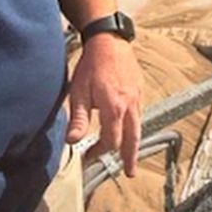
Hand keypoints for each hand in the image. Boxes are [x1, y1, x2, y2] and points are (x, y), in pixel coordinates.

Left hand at [65, 34, 143, 174]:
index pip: (111, 141)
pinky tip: (130, 127)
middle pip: (133, 138)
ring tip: (132, 154)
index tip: (89, 155)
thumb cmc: (92, 65)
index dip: (100, 152)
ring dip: (134, 142)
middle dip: (130, 156)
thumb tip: (72, 141)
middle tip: (130, 171)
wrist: (109, 40)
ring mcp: (136, 96)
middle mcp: (129, 105)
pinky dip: (136, 125)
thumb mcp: (79, 92)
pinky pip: (139, 112)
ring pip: (138, 125)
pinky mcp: (138, 88)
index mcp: (114, 108)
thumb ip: (78, 119)